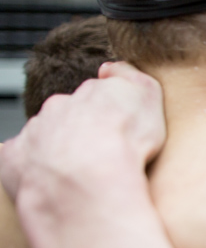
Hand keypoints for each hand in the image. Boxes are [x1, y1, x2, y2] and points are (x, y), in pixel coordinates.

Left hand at [0, 62, 164, 247]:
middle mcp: (59, 107)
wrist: (91, 179)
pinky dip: (31, 166)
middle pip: (68, 113)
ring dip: (57, 148)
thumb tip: (109, 68)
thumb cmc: (125, 141)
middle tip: (99, 152)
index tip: (118, 128)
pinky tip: (50, 179)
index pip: (98, 94)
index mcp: (91, 93)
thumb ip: (131, 75)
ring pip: (44, 134)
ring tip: (79, 172)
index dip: (109, 112)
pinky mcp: (14, 159)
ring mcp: (35, 132)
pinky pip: (19, 159)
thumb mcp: (148, 96)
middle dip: (80, 128)